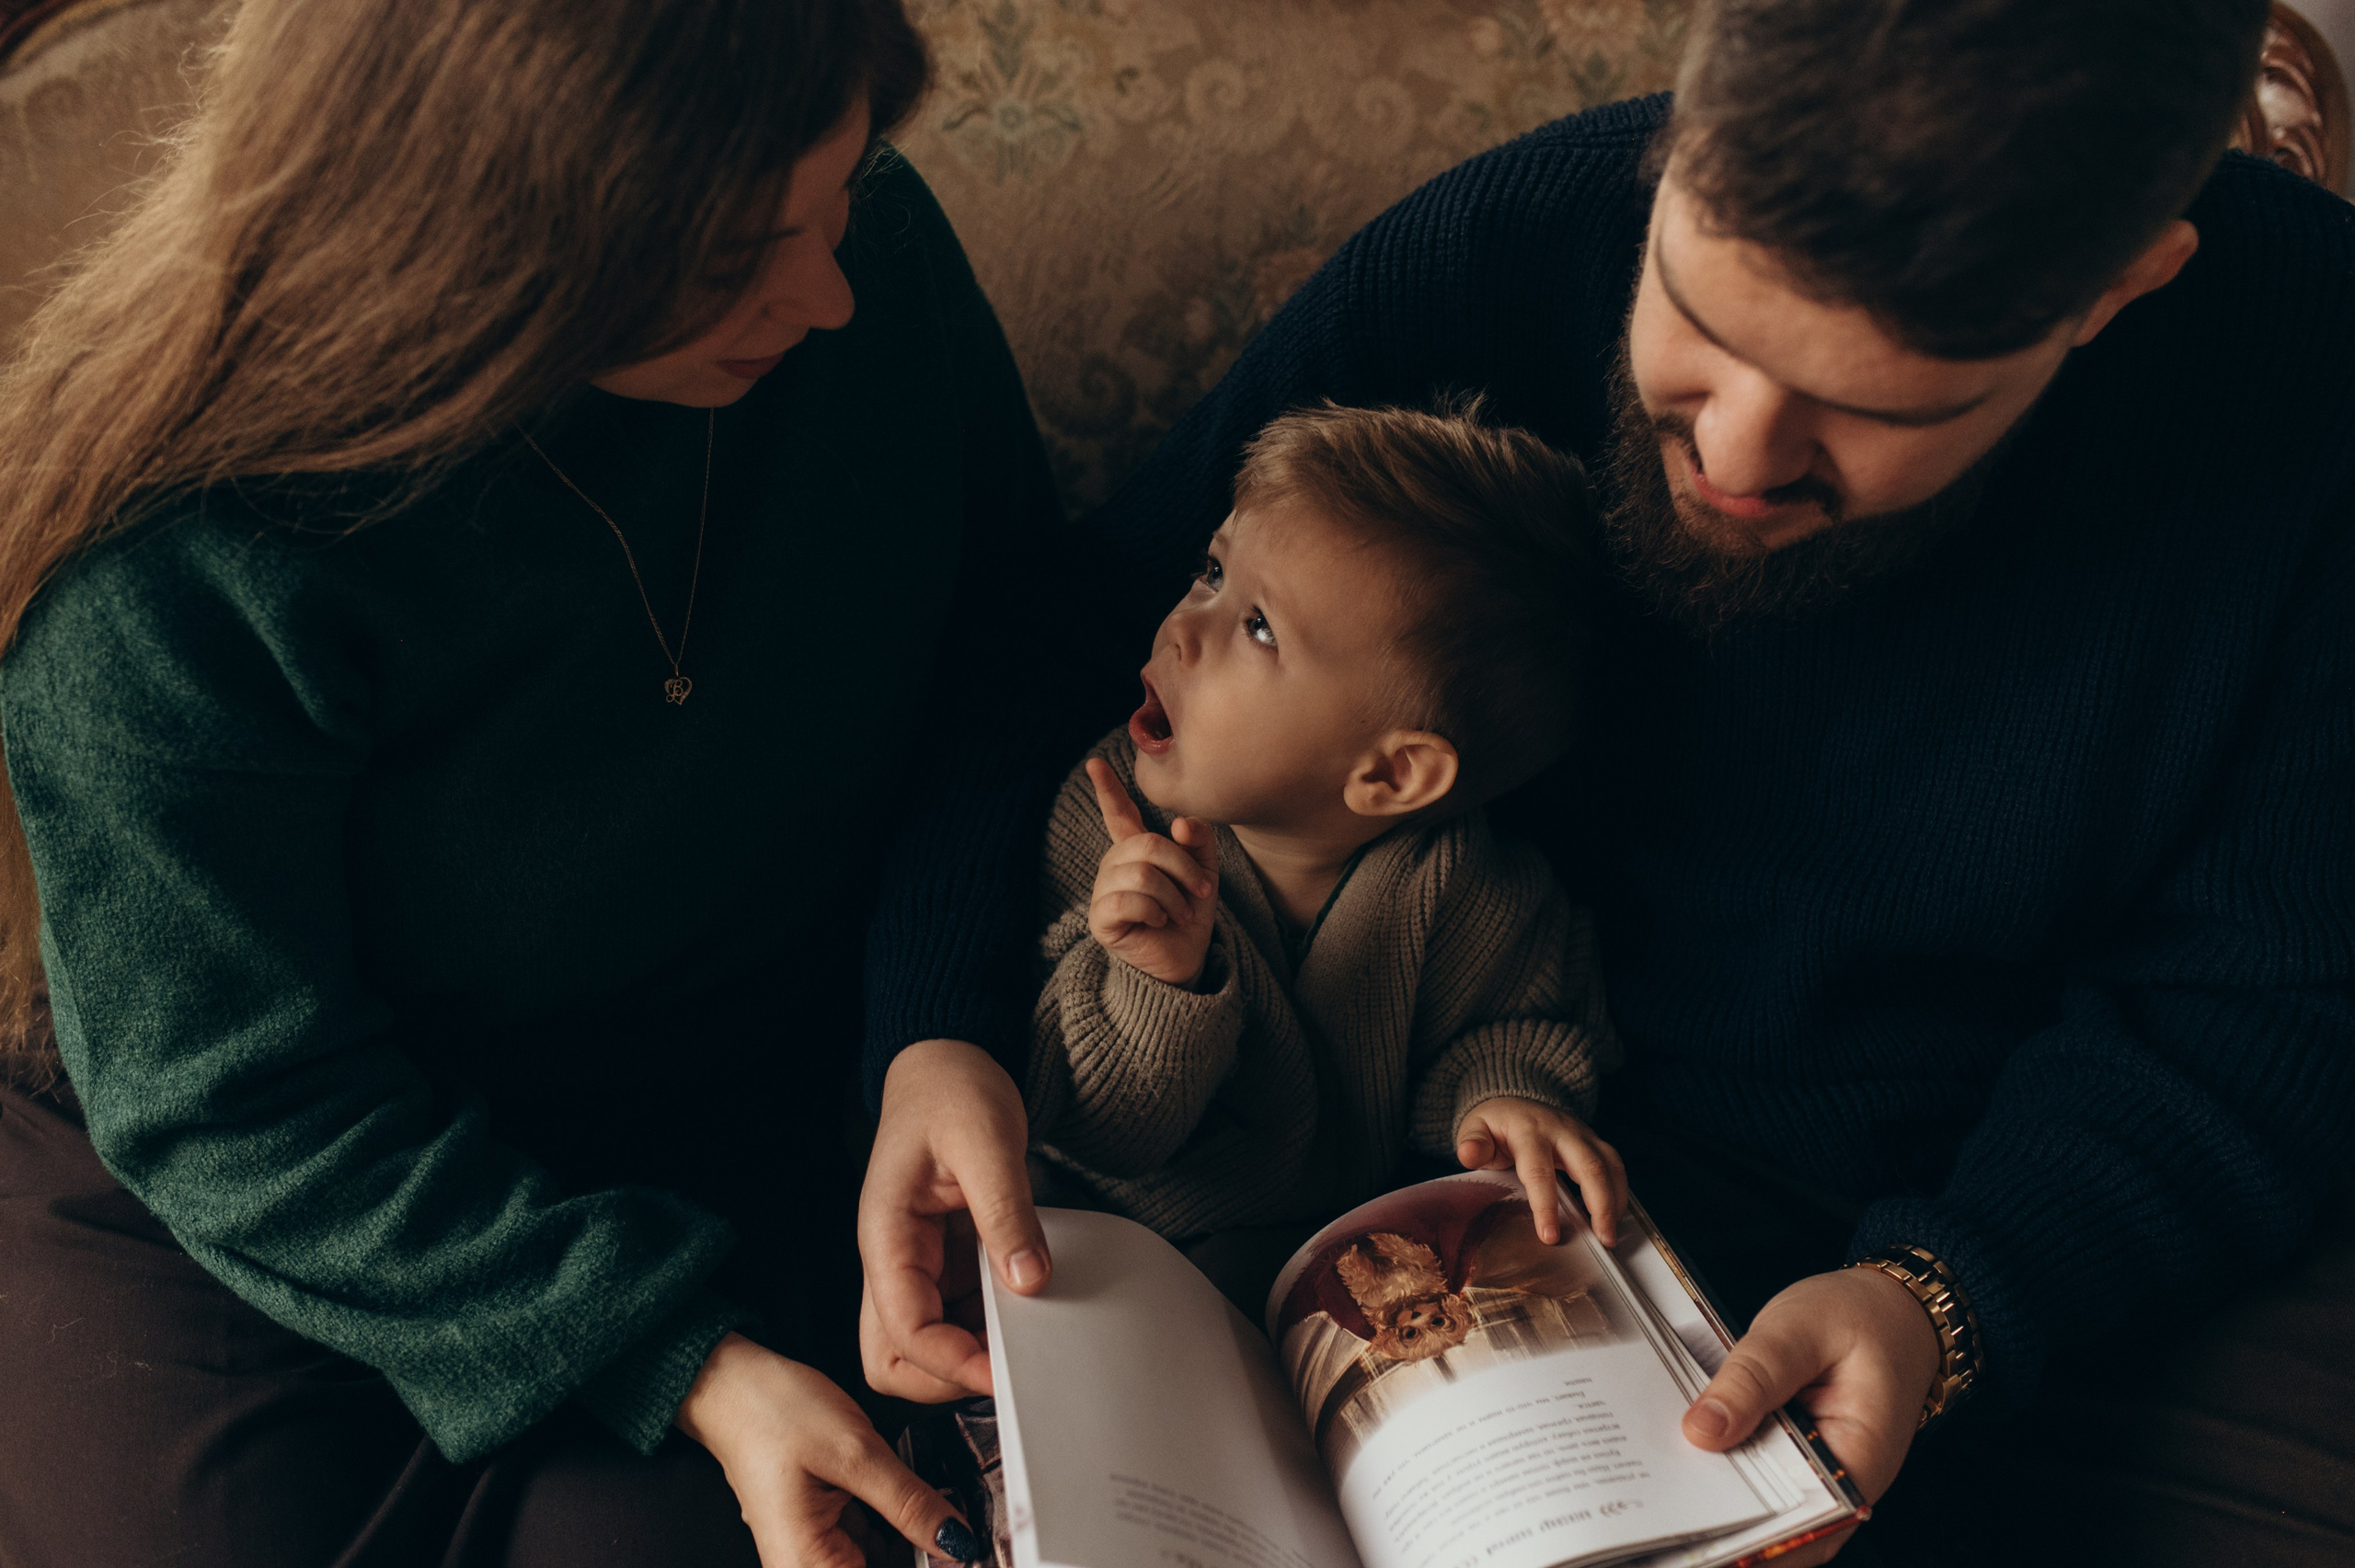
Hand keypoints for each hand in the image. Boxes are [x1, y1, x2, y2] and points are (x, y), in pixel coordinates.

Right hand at [675, 1332, 982, 1567]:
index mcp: (809, 1566)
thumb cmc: (772, 1413)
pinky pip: (872, 1544)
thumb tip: (957, 1542)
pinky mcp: (821, 1534)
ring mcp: (814, 1554)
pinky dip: (897, 1523)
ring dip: (912, 1539)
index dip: (930, 1567)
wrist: (730, 1385)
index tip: (963, 1550)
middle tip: (954, 1526)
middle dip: (923, 1552)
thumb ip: (910, 1503)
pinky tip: (912, 1499)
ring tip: (933, 1505)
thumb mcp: (856, 1453)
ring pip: (884, 1561)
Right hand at [859, 1039, 1050, 1400]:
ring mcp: (915, 1263)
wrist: (945, 1062)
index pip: (903, 1330)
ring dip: (968, 1353)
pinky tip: (1025, 1305)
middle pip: (893, 1356)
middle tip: (1006, 1365)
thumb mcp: (986, 1142)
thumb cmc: (952, 1091)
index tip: (1005, 1371)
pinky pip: (955, 1313)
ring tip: (1024, 1336)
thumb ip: (1006, 1212)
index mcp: (886, 1236)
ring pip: (922, 1343)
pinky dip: (986, 1324)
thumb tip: (1029, 1282)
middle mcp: (891, 1259)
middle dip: (944, 1377)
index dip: (951, 1363)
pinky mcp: (942, 1259)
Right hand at [1084, 757, 1218, 985]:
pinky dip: (1155, 910)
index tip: (1095, 763)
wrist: (1185, 961)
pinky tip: (1159, 922)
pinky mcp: (1101, 917)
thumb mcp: (1203, 873)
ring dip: (1173, 896)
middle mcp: (1115, 865)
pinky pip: (1129, 900)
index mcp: (1136, 850)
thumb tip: (1181, 823)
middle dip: (1183, 868)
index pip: (1119, 814)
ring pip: (1142, 872)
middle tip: (1201, 892)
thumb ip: (1198, 843)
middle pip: (1147, 844)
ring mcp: (1105, 890)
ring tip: (1180, 913)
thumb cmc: (1189, 916)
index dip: (1108, 789)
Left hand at [1456, 1095, 1627, 1245]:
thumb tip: (1468, 1155)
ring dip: (1615, 1202)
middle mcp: (1562, 1131)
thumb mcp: (1475, 1129)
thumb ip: (1472, 1144)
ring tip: (1610, 1235)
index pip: (1539, 1171)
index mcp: (1529, 1131)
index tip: (1550, 1236)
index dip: (1546, 1205)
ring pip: (1609, 1165)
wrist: (1515, 1099)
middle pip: (1589, 1167)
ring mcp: (1582, 1135)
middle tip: (1601, 1240)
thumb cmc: (1496, 1124)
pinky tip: (1613, 1217)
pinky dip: (1619, 1192)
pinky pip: (1615, 1165)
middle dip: (1599, 1206)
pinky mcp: (1594, 1141)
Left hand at [1679, 1267, 1943, 1563]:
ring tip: (1659, 1483)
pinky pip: (1758, 1476)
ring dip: (1716, 1494)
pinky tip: (1684, 1453)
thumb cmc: (1859, 1316)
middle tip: (1657, 1505)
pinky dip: (1725, 1466)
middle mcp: (1841, 1483)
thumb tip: (1703, 1431)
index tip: (1691, 1536)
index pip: (1799, 1527)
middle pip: (1774, 1525)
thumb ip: (1752, 1379)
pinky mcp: (1795, 1457)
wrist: (1891, 1307)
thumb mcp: (1798, 1331)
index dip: (1746, 1542)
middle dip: (1718, 1521)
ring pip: (1761, 1506)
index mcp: (1859, 1462)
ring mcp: (1816, 1473)